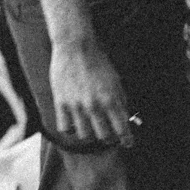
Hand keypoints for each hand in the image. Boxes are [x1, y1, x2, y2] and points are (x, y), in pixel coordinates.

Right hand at [47, 33, 132, 151]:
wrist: (75, 46)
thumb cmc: (98, 62)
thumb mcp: (115, 80)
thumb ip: (120, 100)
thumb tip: (126, 117)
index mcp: (111, 99)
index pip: (122, 129)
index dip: (127, 139)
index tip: (128, 143)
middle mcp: (94, 105)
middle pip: (104, 137)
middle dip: (108, 138)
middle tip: (108, 134)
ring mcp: (76, 106)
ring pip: (84, 136)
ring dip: (89, 133)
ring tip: (89, 126)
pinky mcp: (61, 103)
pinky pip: (65, 128)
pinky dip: (70, 128)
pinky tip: (73, 121)